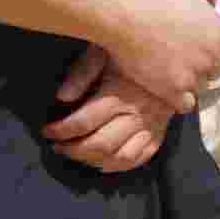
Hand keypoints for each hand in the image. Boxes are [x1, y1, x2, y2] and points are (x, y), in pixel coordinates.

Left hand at [40, 47, 173, 173]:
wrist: (172, 55)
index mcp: (118, 94)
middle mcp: (135, 114)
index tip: (47, 131)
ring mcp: (150, 127)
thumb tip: (61, 97)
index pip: (83, 122)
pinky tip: (102, 163)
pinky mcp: (160, 134)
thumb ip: (81, 73)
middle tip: (57, 146)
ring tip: (76, 154)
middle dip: (72, 150)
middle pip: (100, 144)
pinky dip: (118, 166)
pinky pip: (139, 159)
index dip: (60, 130)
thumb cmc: (131, 51)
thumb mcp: (102, 52)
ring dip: (93, 161)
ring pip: (119, 157)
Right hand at [105, 0, 219, 106]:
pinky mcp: (173, 90)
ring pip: (200, 86)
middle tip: (182, 59)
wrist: (124, 14)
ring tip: (170, 73)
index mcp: (219, 32)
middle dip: (202, 66)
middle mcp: (211, 56)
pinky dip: (179, 100)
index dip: (214, 48)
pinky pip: (186, 104)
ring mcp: (193, 74)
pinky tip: (167, 90)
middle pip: (216, 70)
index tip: (198, 45)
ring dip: (189, 82)